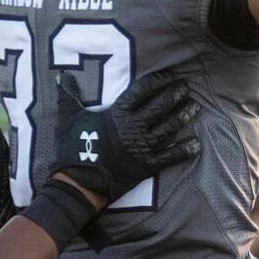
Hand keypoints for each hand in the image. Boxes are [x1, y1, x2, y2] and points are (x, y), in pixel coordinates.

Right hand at [48, 71, 200, 204]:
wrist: (79, 182)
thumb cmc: (73, 149)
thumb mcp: (69, 118)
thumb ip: (68, 96)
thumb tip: (62, 75)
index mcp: (117, 114)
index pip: (142, 91)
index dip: (157, 81)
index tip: (169, 76)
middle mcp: (133, 128)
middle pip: (160, 107)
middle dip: (175, 95)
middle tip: (187, 87)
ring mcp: (142, 147)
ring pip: (168, 128)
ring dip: (183, 117)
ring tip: (195, 107)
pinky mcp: (146, 166)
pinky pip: (170, 157)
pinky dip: (184, 150)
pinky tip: (196, 144)